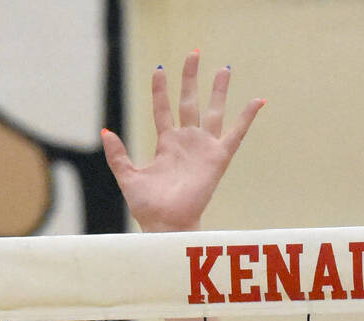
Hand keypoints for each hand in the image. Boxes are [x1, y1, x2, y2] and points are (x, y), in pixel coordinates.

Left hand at [102, 52, 261, 232]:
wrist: (166, 223)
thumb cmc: (147, 205)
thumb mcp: (127, 176)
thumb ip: (117, 155)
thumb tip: (106, 131)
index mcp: (166, 144)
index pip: (163, 109)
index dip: (160, 90)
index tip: (160, 69)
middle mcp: (186, 142)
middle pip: (189, 102)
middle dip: (191, 79)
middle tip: (193, 55)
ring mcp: (203, 147)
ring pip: (212, 111)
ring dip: (218, 90)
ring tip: (223, 68)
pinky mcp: (218, 157)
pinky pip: (236, 133)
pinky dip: (247, 117)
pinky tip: (258, 100)